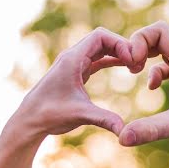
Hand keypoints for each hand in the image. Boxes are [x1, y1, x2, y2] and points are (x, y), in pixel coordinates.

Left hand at [15, 27, 133, 137]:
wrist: (30, 120)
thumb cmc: (50, 114)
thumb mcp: (80, 115)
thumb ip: (104, 119)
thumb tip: (124, 131)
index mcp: (72, 59)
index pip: (100, 36)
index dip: (119, 43)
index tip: (132, 60)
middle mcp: (73, 57)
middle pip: (103, 39)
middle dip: (122, 47)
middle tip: (138, 63)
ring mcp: (74, 64)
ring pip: (100, 48)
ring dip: (118, 53)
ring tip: (136, 65)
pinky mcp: (76, 72)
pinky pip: (97, 59)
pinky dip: (112, 60)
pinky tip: (125, 67)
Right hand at [119, 21, 168, 151]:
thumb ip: (151, 129)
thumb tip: (121, 138)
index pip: (159, 30)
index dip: (140, 40)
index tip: (133, 64)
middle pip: (158, 36)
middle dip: (139, 46)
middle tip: (130, 67)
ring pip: (162, 49)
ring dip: (145, 57)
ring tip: (135, 73)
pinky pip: (167, 65)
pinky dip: (155, 72)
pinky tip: (152, 89)